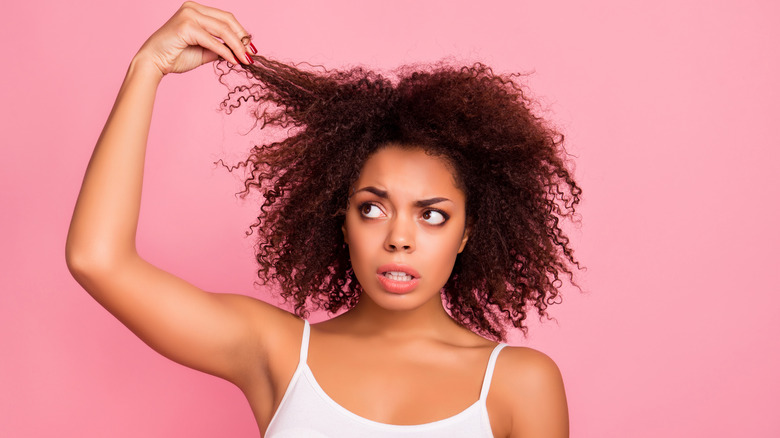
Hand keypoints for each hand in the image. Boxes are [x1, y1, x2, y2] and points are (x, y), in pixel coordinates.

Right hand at [134, 1, 255, 77]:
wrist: (153, 63)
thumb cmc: (175, 56)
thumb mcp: (204, 51)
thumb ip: (220, 48)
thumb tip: (240, 51)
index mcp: (196, 10)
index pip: (226, 18)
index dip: (241, 32)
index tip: (251, 48)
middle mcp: (192, 8)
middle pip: (227, 20)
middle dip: (242, 39)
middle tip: (251, 54)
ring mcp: (189, 15)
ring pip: (223, 30)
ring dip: (237, 47)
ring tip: (245, 60)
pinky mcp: (186, 27)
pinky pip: (213, 40)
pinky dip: (226, 52)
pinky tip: (234, 61)